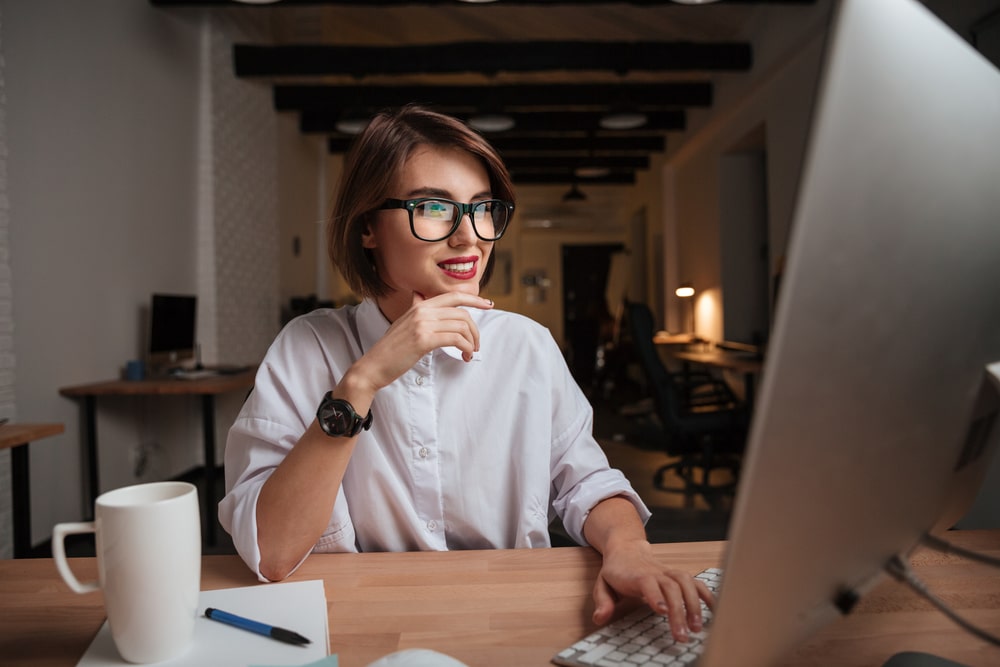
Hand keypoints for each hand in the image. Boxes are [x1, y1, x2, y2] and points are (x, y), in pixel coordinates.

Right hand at [347, 291, 493, 394]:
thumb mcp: (403, 323)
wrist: (374, 366)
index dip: (474, 299)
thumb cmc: (391, 349)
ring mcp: (422, 324)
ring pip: (462, 326)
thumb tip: (420, 296)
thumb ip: (415, 310)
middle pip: (462, 313)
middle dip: (475, 330)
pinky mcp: (423, 339)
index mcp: (420, 306)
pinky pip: (456, 339)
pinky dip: (465, 348)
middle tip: (476, 345)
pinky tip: (464, 357)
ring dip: (471, 342)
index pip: (453, 296)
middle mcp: (422, 311)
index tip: (489, 305)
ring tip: (469, 354)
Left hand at [592, 538, 714, 642]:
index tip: (663, 611)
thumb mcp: (602, 584)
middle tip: (682, 635)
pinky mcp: (678, 576)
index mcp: (637, 575)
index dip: (656, 595)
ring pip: (686, 583)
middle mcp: (656, 572)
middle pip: (671, 588)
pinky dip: (706, 595)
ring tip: (698, 628)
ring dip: (695, 605)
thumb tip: (600, 618)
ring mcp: (669, 573)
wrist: (627, 548)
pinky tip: (714, 611)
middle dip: (679, 611)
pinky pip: (696, 582)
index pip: (648, 583)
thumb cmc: (616, 570)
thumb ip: (603, 601)